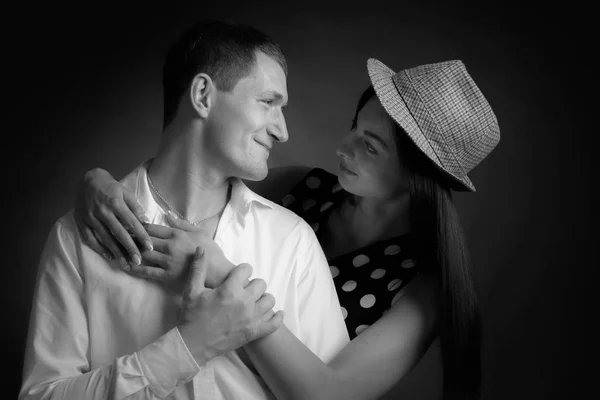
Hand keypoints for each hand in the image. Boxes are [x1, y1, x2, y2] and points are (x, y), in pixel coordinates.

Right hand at [74, 168, 152, 266]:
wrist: (87, 180)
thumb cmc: (111, 187)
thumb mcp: (126, 192)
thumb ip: (135, 207)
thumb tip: (146, 222)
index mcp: (115, 202)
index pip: (132, 222)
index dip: (141, 236)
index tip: (149, 247)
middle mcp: (103, 211)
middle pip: (119, 233)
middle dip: (130, 249)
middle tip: (138, 261)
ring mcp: (90, 217)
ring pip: (105, 238)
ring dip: (116, 252)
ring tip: (126, 264)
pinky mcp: (82, 222)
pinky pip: (90, 238)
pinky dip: (100, 249)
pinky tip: (109, 257)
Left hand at [127, 213, 233, 286]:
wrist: (217, 271)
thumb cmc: (211, 250)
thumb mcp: (199, 231)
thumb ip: (182, 224)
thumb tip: (167, 215)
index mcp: (177, 234)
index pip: (152, 228)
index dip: (138, 226)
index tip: (128, 224)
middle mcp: (170, 246)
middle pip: (144, 240)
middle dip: (130, 237)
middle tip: (117, 234)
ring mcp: (168, 261)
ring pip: (143, 254)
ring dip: (129, 251)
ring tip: (117, 249)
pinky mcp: (167, 275)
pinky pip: (147, 271)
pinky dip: (135, 268)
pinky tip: (125, 266)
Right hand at [178, 247, 283, 364]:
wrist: (192, 344)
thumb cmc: (191, 316)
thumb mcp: (191, 290)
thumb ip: (198, 268)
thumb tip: (201, 249)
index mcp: (230, 289)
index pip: (246, 269)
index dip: (242, 271)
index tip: (237, 276)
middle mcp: (244, 302)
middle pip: (261, 283)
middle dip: (252, 284)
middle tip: (243, 290)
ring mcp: (251, 318)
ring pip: (269, 300)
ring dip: (263, 298)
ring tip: (253, 301)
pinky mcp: (254, 332)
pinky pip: (274, 323)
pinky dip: (277, 318)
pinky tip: (276, 314)